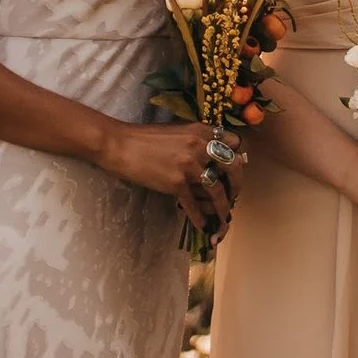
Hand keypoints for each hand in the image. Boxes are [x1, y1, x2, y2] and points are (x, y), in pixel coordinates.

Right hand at [94, 113, 236, 237]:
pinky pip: (194, 205)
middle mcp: (200, 146)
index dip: (237, 156)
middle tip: (234, 194)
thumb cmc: (144, 138)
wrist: (120, 144)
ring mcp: (189, 165)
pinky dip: (200, 218)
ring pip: (217, 190)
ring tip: (224, 215)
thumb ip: (196, 141)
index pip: (234, 142)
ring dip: (223, 206)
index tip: (234, 169)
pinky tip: (203, 226)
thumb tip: (211, 156)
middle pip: (233, 166)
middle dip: (237, 183)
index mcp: (201, 130)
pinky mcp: (176, 183)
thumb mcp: (177, 131)